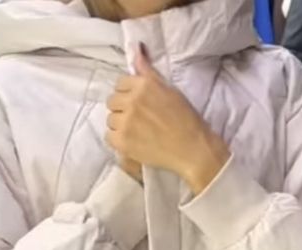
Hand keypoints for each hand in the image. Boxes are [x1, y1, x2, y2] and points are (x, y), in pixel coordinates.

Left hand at [106, 44, 230, 194]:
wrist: (192, 148)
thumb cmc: (185, 119)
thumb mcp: (169, 89)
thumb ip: (148, 71)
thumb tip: (137, 49)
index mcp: (144, 85)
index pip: (120, 83)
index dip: (128, 94)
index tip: (140, 104)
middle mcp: (132, 100)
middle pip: (112, 101)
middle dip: (123, 108)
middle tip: (138, 119)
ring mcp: (126, 121)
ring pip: (110, 119)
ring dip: (120, 125)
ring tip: (136, 131)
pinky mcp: (123, 141)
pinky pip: (109, 136)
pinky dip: (118, 140)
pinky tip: (132, 141)